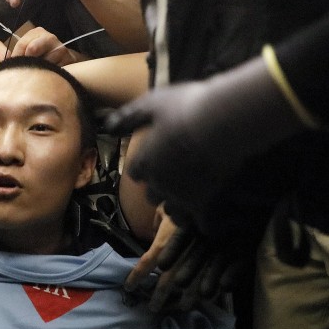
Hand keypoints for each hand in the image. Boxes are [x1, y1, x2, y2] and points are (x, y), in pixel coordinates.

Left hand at [7, 26, 79, 65]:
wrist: (65, 61)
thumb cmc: (42, 57)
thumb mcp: (28, 51)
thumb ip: (17, 54)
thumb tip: (4, 60)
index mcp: (36, 32)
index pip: (22, 44)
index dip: (16, 57)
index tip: (13, 66)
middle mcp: (49, 36)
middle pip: (32, 49)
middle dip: (27, 61)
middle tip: (26, 69)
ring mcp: (60, 46)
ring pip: (43, 60)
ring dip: (39, 68)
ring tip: (39, 71)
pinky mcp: (68, 57)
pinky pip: (54, 68)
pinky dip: (49, 72)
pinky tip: (48, 73)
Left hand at [106, 58, 304, 232]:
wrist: (220, 124)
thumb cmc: (185, 109)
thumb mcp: (153, 104)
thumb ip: (130, 117)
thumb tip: (108, 127)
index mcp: (144, 160)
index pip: (136, 173)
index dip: (144, 168)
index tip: (153, 163)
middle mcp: (157, 183)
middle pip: (152, 195)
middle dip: (159, 190)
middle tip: (173, 181)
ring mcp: (180, 196)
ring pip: (172, 212)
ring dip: (176, 207)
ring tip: (187, 201)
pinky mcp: (202, 202)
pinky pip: (200, 223)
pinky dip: (203, 224)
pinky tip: (208, 224)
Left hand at [127, 213, 254, 312]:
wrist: (220, 203)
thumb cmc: (187, 204)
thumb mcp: (168, 208)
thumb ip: (158, 222)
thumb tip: (154, 232)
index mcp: (163, 243)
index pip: (144, 265)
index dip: (135, 278)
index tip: (128, 288)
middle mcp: (178, 258)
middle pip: (165, 284)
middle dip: (158, 299)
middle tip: (153, 308)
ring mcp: (197, 265)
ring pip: (188, 290)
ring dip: (182, 301)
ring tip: (179, 308)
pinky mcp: (217, 268)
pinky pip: (210, 287)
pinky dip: (206, 295)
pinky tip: (204, 298)